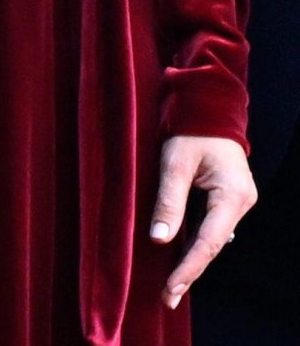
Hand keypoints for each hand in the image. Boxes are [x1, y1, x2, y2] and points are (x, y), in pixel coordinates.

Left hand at [150, 134, 256, 308]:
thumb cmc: (190, 126)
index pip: (209, 242)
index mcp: (233, 195)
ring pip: (212, 237)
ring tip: (171, 285)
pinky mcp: (226, 196)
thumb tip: (159, 239)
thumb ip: (169, 201)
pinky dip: (195, 240)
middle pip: (213, 244)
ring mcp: (236, 200)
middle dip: (190, 270)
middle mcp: (240, 202)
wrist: (207, 102)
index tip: (171, 290)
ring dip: (192, 257)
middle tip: (168, 297)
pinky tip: (179, 255)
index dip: (188, 268)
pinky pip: (210, 225)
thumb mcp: (175, 162)